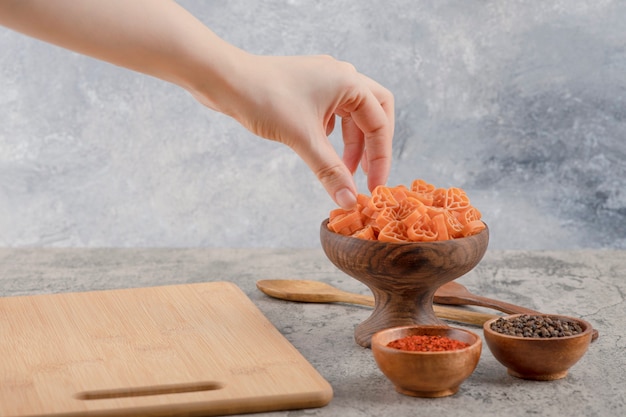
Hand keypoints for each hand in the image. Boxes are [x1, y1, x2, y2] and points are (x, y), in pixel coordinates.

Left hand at [191, 54, 394, 208]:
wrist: (224, 80)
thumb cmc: (264, 98)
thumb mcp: (303, 139)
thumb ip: (330, 171)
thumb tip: (349, 200)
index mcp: (348, 82)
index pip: (379, 124)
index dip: (380, 158)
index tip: (373, 186)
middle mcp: (340, 76)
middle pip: (374, 113)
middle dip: (373, 145)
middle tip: (367, 173)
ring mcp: (322, 80)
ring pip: (352, 114)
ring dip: (352, 142)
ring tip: (345, 170)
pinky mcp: (306, 88)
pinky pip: (332, 112)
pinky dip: (334, 133)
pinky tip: (323, 149)